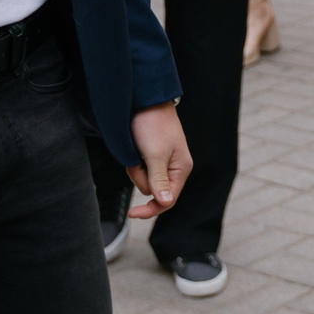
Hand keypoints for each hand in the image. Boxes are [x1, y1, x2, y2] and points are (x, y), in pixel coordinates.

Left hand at [125, 102, 191, 217]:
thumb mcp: (155, 154)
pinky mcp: (151, 157)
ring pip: (143, 180)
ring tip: (137, 150)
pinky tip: (135, 148)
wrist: (145, 100)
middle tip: (138, 159)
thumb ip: (159, 180)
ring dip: (135, 169)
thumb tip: (165, 202)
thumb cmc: (153, 124)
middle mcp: (173, 168)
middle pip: (152, 191)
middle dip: (141, 178)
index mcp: (181, 169)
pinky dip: (133, 162)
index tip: (132, 213)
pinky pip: (139, 170)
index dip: (150, 209)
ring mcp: (162, 162)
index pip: (167, 200)